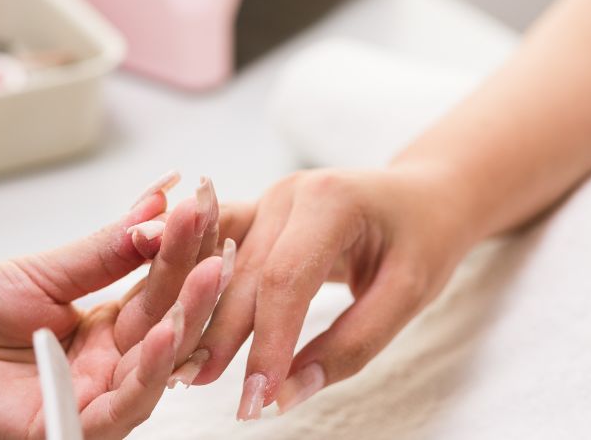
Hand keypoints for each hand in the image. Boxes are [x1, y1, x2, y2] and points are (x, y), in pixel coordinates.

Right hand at [181, 168, 473, 418]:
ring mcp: (266, 198)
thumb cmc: (423, 240)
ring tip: (179, 368)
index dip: (267, 342)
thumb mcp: (408, 295)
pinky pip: (214, 251)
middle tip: (198, 391)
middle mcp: (288, 192)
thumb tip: (287, 395)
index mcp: (330, 201)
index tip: (255, 398)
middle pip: (242, 273)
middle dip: (220, 337)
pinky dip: (191, 285)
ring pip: (219, 266)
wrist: (421, 196)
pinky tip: (167, 315)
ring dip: (196, 316)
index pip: (285, 279)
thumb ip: (351, 346)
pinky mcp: (255, 213)